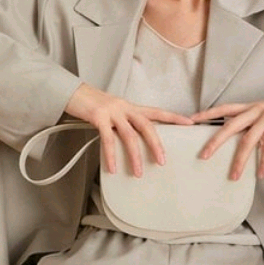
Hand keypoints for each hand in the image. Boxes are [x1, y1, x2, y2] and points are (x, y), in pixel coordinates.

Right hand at [66, 82, 193, 176]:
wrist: (73, 92)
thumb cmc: (94, 104)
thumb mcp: (114, 111)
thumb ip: (126, 122)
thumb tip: (135, 141)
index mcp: (131, 107)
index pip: (158, 112)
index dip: (174, 117)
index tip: (190, 123)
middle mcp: (125, 107)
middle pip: (147, 126)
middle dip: (156, 144)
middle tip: (162, 161)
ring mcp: (112, 111)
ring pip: (129, 135)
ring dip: (135, 156)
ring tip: (138, 172)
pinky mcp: (98, 117)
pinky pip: (107, 139)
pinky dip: (111, 155)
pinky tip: (113, 168)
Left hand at [189, 86, 263, 179]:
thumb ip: (254, 123)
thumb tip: (243, 138)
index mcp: (251, 106)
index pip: (224, 108)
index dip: (207, 114)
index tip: (191, 120)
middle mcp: (256, 109)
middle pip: (230, 125)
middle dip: (215, 141)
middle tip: (204, 155)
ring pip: (248, 139)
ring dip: (240, 159)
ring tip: (233, 175)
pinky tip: (260, 173)